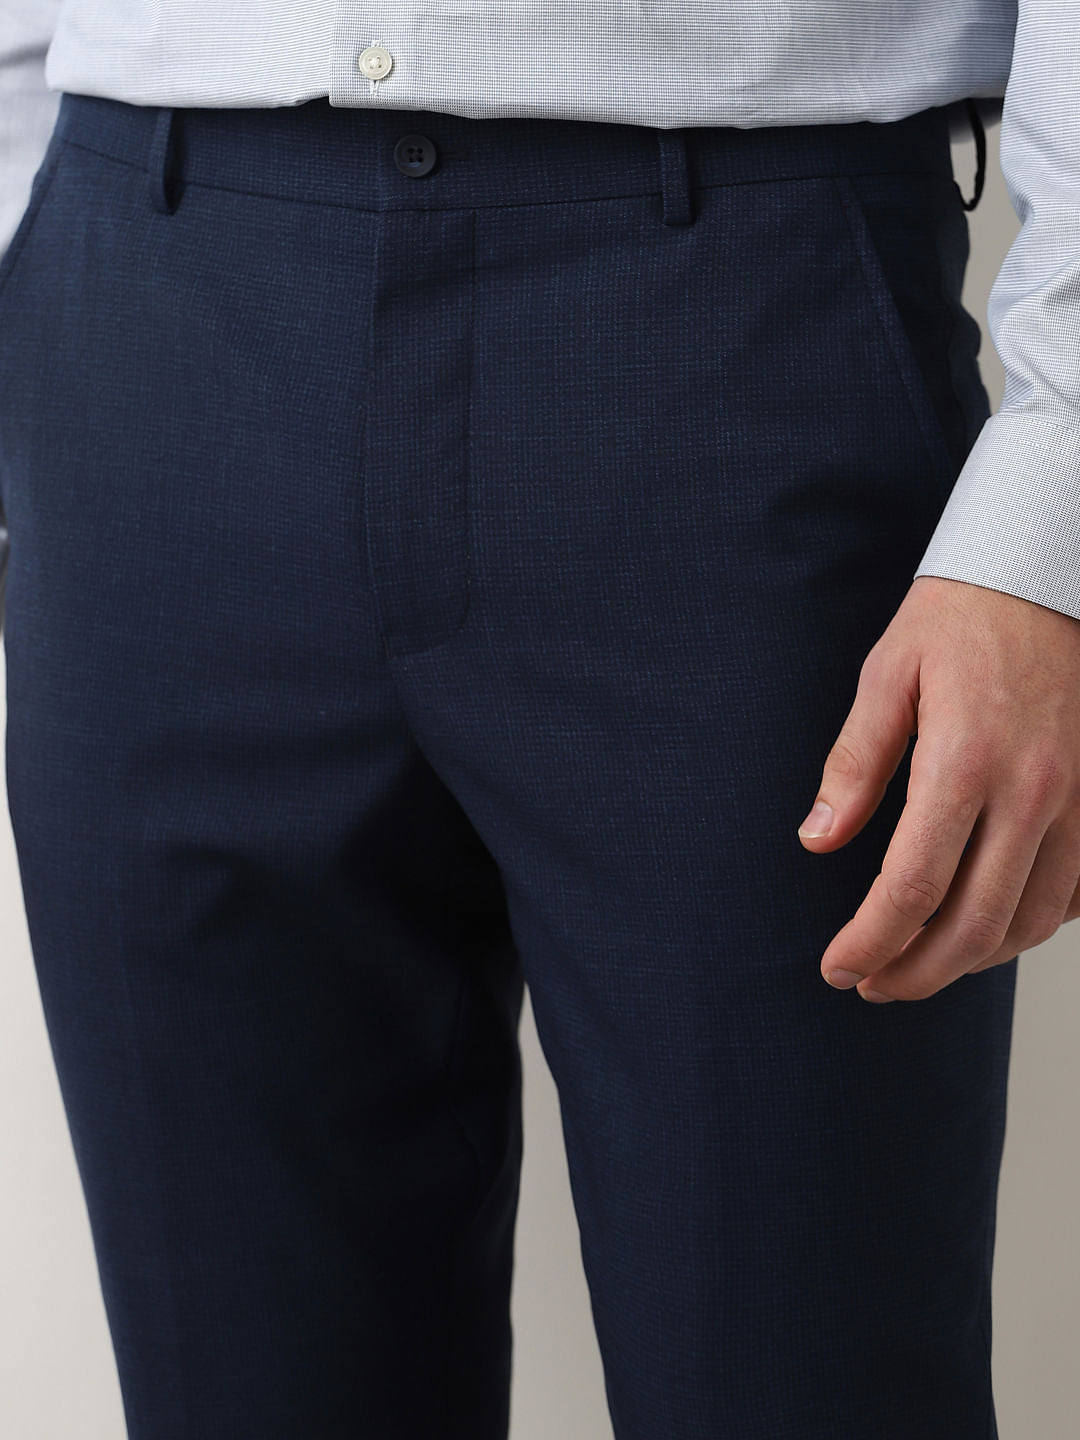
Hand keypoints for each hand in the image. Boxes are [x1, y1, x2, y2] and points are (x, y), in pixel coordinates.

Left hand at [798, 574, 1079, 1002]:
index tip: (837, 968)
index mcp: (967, 761)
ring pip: (1029, 923)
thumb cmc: (961, 618)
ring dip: (969, 961)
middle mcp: (1035, 793)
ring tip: (917, 964)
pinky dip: (1025, 928)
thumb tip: (818, 839)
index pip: (913, 886)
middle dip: (914, 973)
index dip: (870, 942)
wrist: (1048, 574)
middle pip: (974, 926)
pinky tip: (984, 928)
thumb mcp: (888, 676)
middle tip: (870, 985)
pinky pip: (1071, 897)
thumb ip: (854, 764)